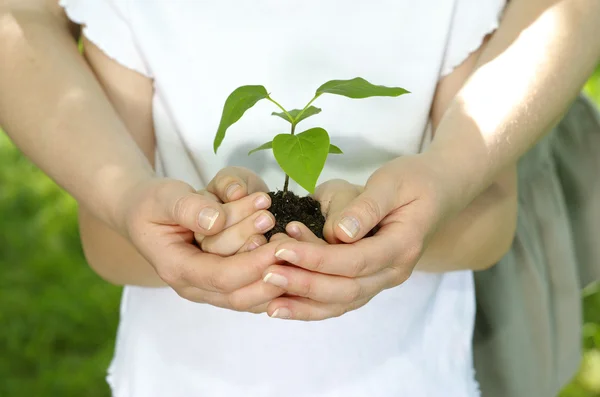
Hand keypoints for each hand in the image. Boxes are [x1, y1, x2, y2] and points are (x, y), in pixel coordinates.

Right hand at [119, 176, 283, 312]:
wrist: (145, 214)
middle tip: (288, 239)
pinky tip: (290, 260)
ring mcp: (208, 291)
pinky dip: (274, 281)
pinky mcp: (222, 287)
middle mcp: (192, 287)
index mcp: (176, 267)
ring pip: (249, 298)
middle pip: (239, 294)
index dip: (252, 264)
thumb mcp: (164, 196)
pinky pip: (253, 295)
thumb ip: (188, 207)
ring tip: (288, 240)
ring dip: (273, 274)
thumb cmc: (154, 204)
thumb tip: (215, 222)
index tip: (279, 244)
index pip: (220, 277)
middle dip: (267, 269)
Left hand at [262, 154, 450, 319]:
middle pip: (346, 289)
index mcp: (402, 246)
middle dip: (303, 284)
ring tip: (268, 301)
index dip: (317, 258)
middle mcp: (394, 271)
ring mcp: (382, 280)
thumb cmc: (414, 181)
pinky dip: (311, 304)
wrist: (437, 191)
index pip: (355, 261)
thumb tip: (341, 233)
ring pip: (341, 302)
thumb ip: (367, 207)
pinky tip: (283, 304)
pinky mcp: (369, 280)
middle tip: (265, 273)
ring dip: (304, 303)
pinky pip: (339, 300)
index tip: (281, 248)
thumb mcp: (393, 182)